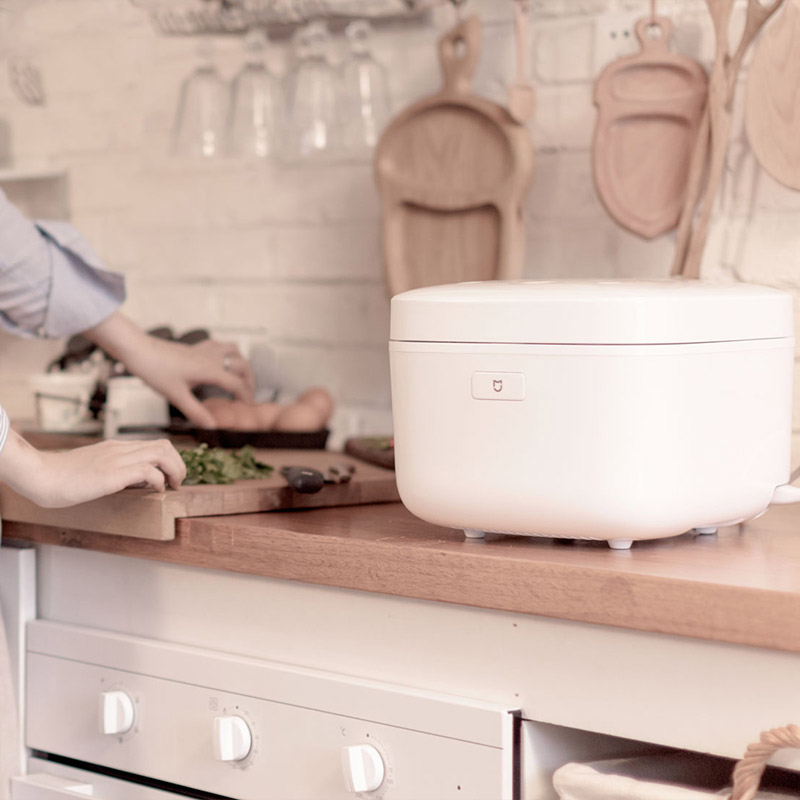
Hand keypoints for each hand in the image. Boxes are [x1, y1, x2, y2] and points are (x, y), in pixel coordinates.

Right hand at [0, 430, 185, 507]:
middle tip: (177, 483)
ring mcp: (117, 459)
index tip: (172, 478)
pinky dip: (158, 481)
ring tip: (172, 487)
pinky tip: (155, 492)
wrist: (41, 476)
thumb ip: (115, 470)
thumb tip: (138, 483)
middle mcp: (120, 449)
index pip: (156, 444)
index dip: (172, 460)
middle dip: (179, 464)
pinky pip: (147, 470)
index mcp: (117, 447)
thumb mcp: (96, 468)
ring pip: (162, 453)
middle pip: (165, 445)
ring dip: (174, 470)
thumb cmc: (64, 478)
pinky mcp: (112, 474)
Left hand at [84, 313, 255, 427]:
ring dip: (241, 363)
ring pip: (234, 350)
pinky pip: (219, 345)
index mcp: (211, 370)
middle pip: (243, 366)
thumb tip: (213, 427)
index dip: (246, 397)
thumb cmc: (155, 370)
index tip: (249, 408)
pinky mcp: (196, 347)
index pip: (238, 384)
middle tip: (247, 396)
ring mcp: (205, 349)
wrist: (138, 349)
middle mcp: (212, 357)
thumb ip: (196, 412)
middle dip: (249, 381)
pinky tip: (220, 361)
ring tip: (240, 377)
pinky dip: (226, 353)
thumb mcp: (176, 396)